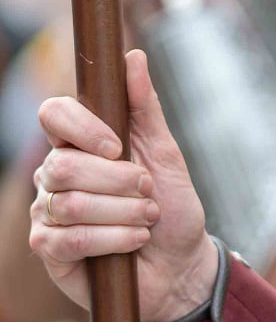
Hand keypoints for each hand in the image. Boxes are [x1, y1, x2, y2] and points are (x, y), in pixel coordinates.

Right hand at [30, 50, 216, 321]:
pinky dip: (111, 240)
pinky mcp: (50, 251)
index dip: (80, 125)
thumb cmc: (173, 209)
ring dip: (123, 214)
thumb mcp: (166, 154)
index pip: (53, 114)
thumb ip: (145, 107)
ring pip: (69, 204)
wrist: (182, 265)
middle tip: (147, 193)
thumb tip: (132, 56)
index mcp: (80, 144)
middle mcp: (55, 175)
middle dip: (118, 182)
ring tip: (146, 221)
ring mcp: (48, 213)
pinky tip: (133, 243)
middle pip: (63, 164)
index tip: (117, 146)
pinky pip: (67, 239)